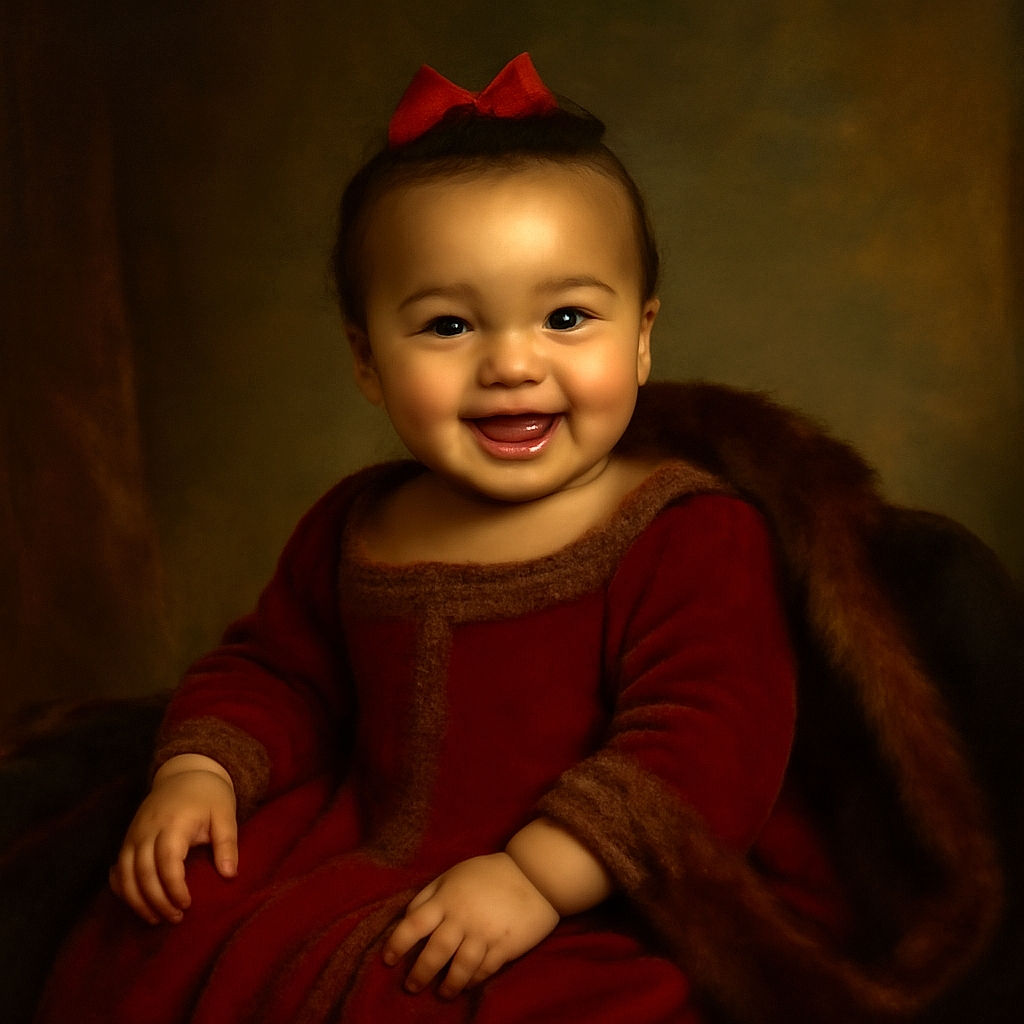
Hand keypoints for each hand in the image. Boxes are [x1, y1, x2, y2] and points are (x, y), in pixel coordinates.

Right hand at [109, 755, 237, 924]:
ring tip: (156, 919)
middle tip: (176, 918)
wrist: (186, 773)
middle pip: (142, 873)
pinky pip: (117, 869)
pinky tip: (136, 903)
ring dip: (137, 901)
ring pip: (125, 875)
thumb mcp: (225, 815)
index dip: (174, 887)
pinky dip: (122, 889)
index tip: (188, 904)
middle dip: (157, 901)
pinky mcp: (127, 839)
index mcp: (173, 823)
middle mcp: (147, 830)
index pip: (167, 861)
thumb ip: (227, 844)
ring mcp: (133, 835)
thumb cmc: (209, 797)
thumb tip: (230, 874)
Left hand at [383, 853, 559, 998]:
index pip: (414, 923)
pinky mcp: (504, 947)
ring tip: (441, 994)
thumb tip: (409, 917)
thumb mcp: (454, 874)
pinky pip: (483, 970)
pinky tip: (466, 984)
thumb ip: (430, 894)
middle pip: (434, 952)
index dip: (397, 943)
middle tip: (411, 987)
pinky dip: (472, 980)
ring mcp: (484, 934)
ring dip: (447, 985)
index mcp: (447, 898)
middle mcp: (462, 918)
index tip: (388, 960)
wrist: (534, 874)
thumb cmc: (489, 873)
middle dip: (419, 974)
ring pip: (459, 968)